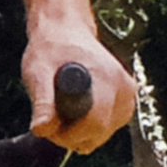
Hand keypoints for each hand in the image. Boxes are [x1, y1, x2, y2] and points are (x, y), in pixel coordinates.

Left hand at [26, 15, 131, 150]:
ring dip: (78, 133)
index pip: (95, 125)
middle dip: (70, 135)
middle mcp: (124, 89)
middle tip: (49, 118)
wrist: (65, 31)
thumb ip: (42, 101)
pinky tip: (73, 111)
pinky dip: (87, 128)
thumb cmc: (51, 48)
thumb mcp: (38, 71)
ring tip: (60, 110)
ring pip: (101, 135)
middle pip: (99, 134)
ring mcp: (128, 97)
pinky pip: (105, 130)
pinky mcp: (126, 103)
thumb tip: (41, 129)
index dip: (68, 134)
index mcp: (108, 78)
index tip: (49, 126)